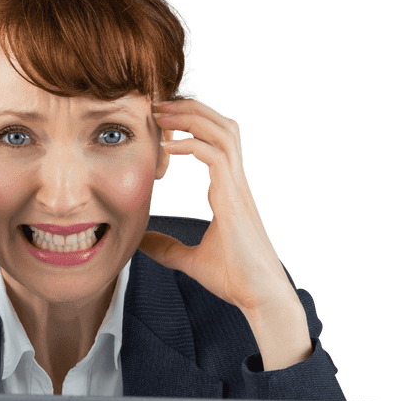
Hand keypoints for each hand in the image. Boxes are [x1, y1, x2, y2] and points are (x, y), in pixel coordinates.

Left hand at [138, 100, 311, 369]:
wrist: (260, 295)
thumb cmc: (234, 278)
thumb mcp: (190, 260)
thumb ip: (166, 248)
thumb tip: (141, 243)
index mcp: (229, 190)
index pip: (215, 141)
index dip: (191, 126)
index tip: (161, 124)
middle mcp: (236, 182)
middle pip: (221, 125)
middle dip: (190, 109)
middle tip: (157, 105)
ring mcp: (238, 188)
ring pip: (222, 131)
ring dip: (191, 117)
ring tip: (161, 113)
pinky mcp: (234, 199)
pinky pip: (214, 155)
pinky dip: (190, 144)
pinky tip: (166, 147)